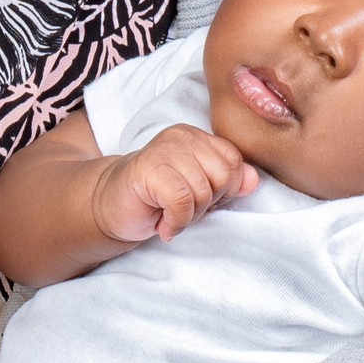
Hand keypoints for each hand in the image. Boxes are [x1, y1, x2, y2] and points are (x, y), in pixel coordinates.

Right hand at [87, 124, 257, 246]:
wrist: (109, 209)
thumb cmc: (157, 201)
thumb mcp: (199, 192)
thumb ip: (228, 183)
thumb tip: (253, 180)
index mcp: (195, 137)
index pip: (233, 161)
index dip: (224, 190)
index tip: (201, 202)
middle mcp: (180, 137)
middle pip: (221, 175)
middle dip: (207, 203)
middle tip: (183, 210)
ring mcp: (162, 150)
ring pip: (202, 190)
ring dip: (189, 216)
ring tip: (169, 216)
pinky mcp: (147, 169)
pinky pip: (181, 201)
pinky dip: (175, 222)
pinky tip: (162, 225)